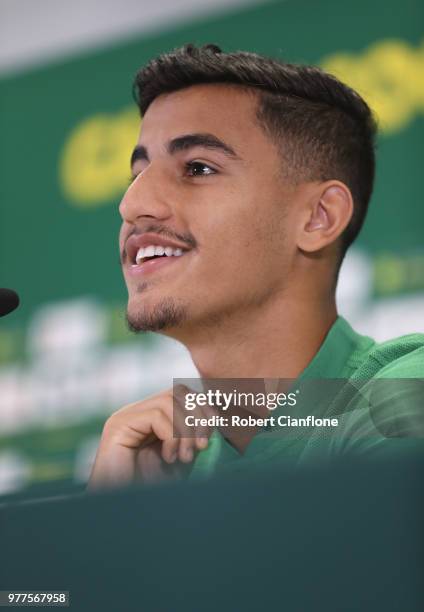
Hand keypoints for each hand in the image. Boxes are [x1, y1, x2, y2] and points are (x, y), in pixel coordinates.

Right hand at [87, 386, 209, 488]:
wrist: (127, 512)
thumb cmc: (154, 489)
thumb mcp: (183, 457)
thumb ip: (195, 435)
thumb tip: (216, 416)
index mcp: (151, 416)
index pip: (183, 394)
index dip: (203, 408)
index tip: (213, 432)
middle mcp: (137, 411)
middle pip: (177, 392)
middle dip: (197, 417)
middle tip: (202, 446)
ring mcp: (126, 416)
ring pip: (169, 401)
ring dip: (185, 431)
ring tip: (185, 458)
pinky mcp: (118, 426)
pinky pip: (156, 416)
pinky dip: (172, 437)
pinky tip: (169, 458)